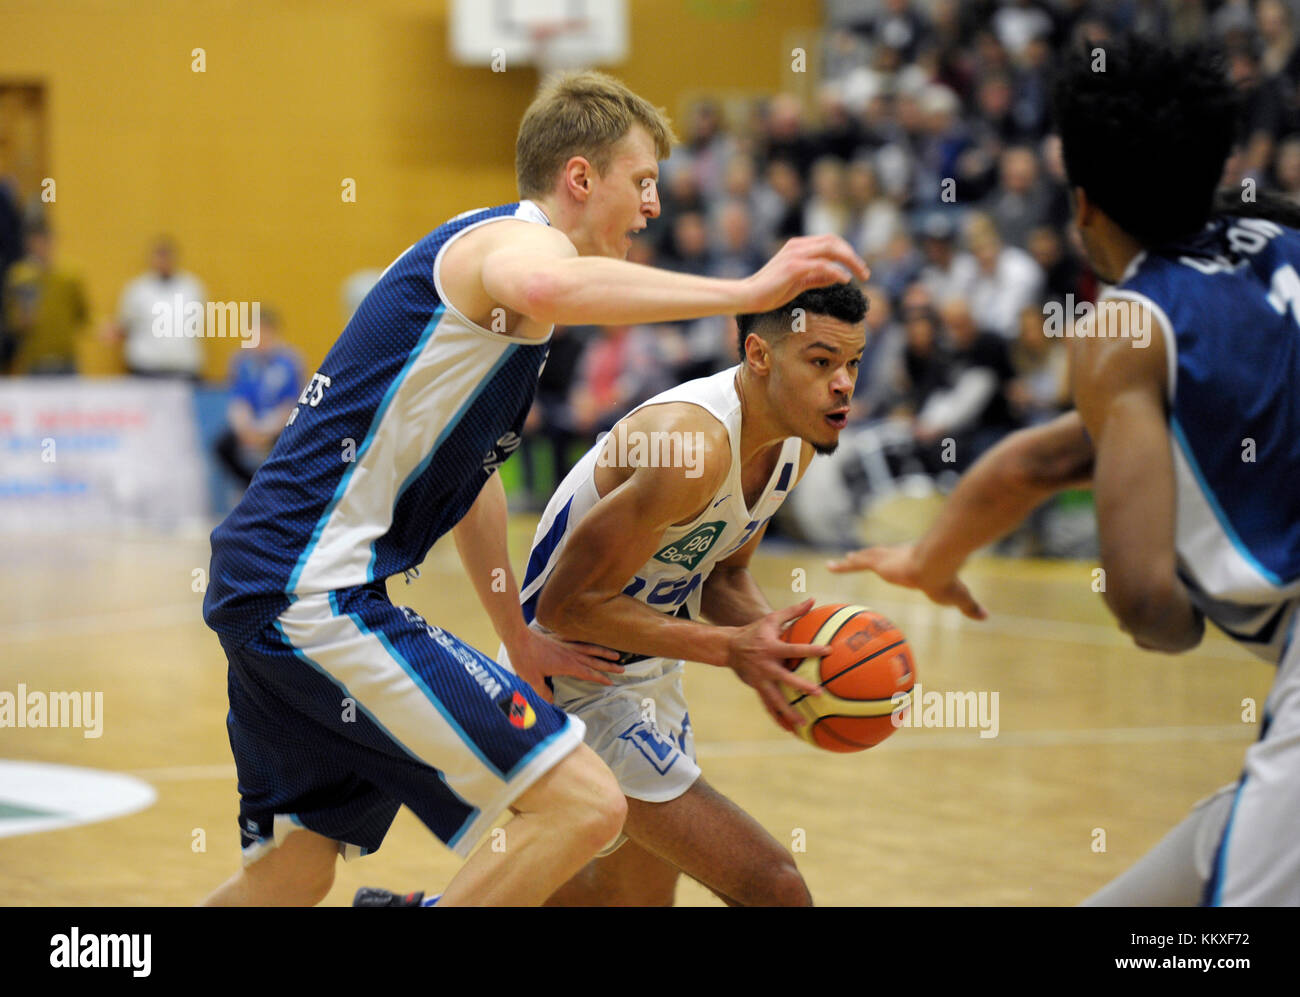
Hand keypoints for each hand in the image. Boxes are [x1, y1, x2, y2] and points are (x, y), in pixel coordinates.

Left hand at [507, 628, 623, 702]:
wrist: (518, 637)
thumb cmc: (525, 659)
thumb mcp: (533, 680)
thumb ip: (544, 692)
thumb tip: (552, 703)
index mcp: (567, 665)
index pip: (588, 673)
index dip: (600, 678)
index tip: (611, 682)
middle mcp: (570, 654)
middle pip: (594, 660)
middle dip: (609, 665)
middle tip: (622, 668)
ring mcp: (566, 645)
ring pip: (590, 649)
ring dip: (603, 652)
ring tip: (616, 654)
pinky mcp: (559, 639)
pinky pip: (578, 640)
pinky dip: (587, 641)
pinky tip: (591, 642)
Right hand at [726, 598, 829, 732]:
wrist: (729, 647)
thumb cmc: (755, 631)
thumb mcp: (772, 619)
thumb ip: (793, 611)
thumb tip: (813, 600)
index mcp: (772, 648)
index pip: (795, 649)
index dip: (811, 649)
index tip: (828, 651)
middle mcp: (766, 666)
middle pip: (785, 679)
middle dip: (801, 686)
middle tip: (818, 693)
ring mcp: (761, 680)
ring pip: (775, 699)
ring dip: (788, 712)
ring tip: (803, 724)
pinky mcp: (757, 689)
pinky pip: (769, 706)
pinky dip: (778, 718)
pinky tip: (790, 729)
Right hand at [742, 236, 869, 314]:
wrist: (747, 296)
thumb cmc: (770, 292)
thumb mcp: (798, 283)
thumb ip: (817, 278)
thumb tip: (837, 276)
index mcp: (798, 246)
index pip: (830, 241)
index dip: (847, 252)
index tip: (858, 268)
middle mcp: (798, 246)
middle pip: (834, 242)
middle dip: (853, 256)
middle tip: (865, 273)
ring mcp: (795, 255)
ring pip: (831, 249)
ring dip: (850, 262)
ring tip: (861, 275)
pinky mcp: (793, 267)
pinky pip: (821, 265)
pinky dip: (836, 272)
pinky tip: (845, 280)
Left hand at [826, 544, 986, 620]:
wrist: (936, 564)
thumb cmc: (948, 580)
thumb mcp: (959, 597)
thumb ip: (969, 607)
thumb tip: (987, 617)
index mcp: (916, 563)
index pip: (903, 562)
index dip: (897, 563)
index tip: (893, 565)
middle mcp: (900, 557)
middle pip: (882, 555)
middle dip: (872, 556)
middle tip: (859, 556)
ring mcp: (888, 558)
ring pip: (867, 557)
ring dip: (854, 560)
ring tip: (843, 560)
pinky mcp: (878, 562)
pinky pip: (856, 564)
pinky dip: (843, 566)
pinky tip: (830, 567)